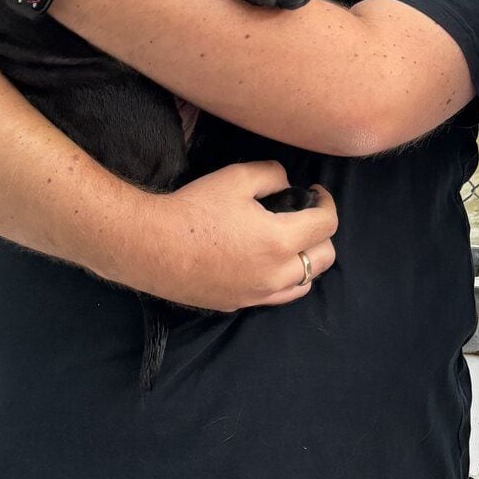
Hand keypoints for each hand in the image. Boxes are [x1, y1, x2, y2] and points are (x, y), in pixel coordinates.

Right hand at [113, 162, 337, 310]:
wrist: (151, 245)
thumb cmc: (194, 208)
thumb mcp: (237, 177)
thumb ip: (273, 174)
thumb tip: (287, 183)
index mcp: (280, 241)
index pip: (327, 224)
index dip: (326, 203)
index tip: (315, 192)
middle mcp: (275, 274)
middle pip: (325, 258)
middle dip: (322, 233)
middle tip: (305, 215)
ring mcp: (257, 294)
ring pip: (305, 283)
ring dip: (306, 260)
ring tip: (290, 241)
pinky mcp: (238, 304)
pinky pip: (276, 296)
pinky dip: (284, 280)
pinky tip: (267, 262)